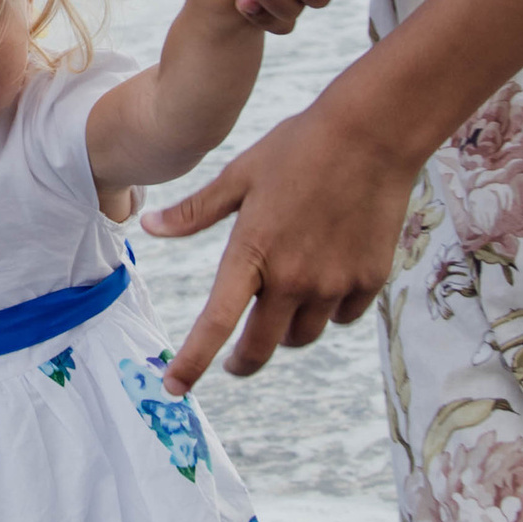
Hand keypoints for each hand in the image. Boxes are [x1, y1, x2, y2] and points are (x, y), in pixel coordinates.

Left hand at [140, 92, 416, 386]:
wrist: (372, 134)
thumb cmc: (299, 147)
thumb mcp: (240, 174)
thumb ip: (195, 212)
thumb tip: (150, 227)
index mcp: (252, 251)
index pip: (216, 322)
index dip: (193, 361)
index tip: (176, 387)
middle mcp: (292, 277)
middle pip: (261, 348)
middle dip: (242, 361)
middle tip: (233, 362)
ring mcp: (333, 282)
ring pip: (302, 336)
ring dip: (286, 332)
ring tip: (282, 304)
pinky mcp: (368, 281)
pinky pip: (341, 317)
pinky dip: (328, 310)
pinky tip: (325, 281)